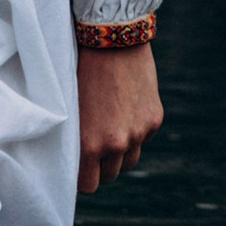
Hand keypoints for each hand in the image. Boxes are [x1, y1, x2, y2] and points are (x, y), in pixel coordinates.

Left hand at [77, 44, 161, 193]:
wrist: (112, 40)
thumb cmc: (81, 72)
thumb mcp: (71, 110)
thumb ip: (76, 138)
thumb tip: (76, 161)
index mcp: (90, 144)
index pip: (89, 185)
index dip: (82, 177)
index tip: (78, 167)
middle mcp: (117, 144)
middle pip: (110, 175)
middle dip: (101, 166)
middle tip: (92, 147)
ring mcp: (139, 133)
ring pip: (129, 161)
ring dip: (120, 153)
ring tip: (108, 129)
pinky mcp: (154, 120)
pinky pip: (144, 139)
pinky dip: (135, 131)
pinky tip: (123, 110)